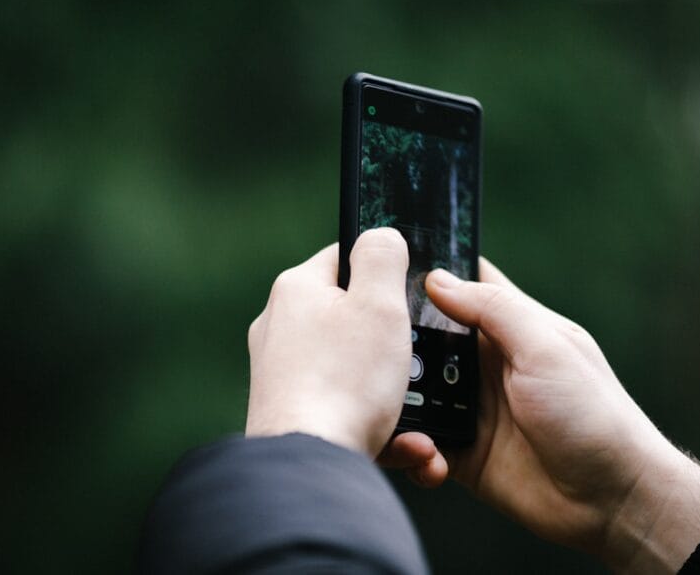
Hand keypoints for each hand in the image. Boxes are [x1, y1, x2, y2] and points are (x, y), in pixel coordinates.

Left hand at [245, 228, 411, 457]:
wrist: (311, 466)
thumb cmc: (346, 381)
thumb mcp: (380, 303)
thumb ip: (383, 256)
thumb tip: (381, 234)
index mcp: (297, 290)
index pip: (344, 256)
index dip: (384, 270)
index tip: (410, 294)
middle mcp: (280, 327)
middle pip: (351, 316)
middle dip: (393, 341)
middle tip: (416, 358)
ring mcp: (282, 374)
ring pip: (353, 370)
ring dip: (393, 391)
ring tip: (418, 420)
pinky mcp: (291, 413)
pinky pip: (344, 408)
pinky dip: (378, 425)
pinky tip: (405, 445)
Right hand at [380, 259, 699, 572]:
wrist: (611, 501)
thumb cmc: (594, 415)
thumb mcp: (546, 349)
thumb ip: (494, 311)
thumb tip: (438, 279)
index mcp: (512, 328)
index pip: (466, 285)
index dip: (430, 272)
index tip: (386, 266)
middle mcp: (488, 364)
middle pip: (427, 337)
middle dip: (397, 341)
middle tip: (370, 348)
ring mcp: (473, 408)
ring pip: (414, 390)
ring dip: (398, 397)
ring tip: (386, 407)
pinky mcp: (462, 452)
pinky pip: (421, 442)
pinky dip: (411, 447)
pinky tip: (423, 455)